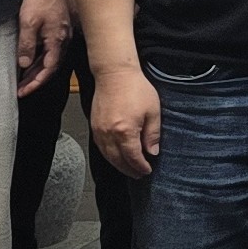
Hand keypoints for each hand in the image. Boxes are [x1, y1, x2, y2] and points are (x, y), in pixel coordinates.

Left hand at [14, 0, 71, 96]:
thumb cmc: (41, 0)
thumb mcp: (28, 23)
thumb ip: (26, 45)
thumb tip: (24, 64)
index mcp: (57, 42)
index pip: (48, 70)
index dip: (35, 83)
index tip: (22, 92)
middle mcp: (62, 41)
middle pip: (50, 68)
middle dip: (35, 81)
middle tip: (20, 90)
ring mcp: (61, 36)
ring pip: (50, 60)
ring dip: (37, 71)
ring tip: (23, 80)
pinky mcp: (57, 31)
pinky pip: (49, 51)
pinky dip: (39, 60)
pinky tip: (30, 62)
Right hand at [90, 64, 161, 178]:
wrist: (114, 74)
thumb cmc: (136, 89)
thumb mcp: (153, 112)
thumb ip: (152, 134)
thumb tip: (152, 152)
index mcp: (125, 131)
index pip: (133, 157)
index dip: (140, 166)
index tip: (147, 171)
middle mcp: (109, 134)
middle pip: (118, 160)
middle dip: (129, 169)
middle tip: (139, 174)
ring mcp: (99, 130)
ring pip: (107, 156)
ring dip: (118, 165)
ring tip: (129, 169)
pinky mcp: (94, 126)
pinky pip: (100, 147)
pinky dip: (109, 155)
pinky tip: (116, 156)